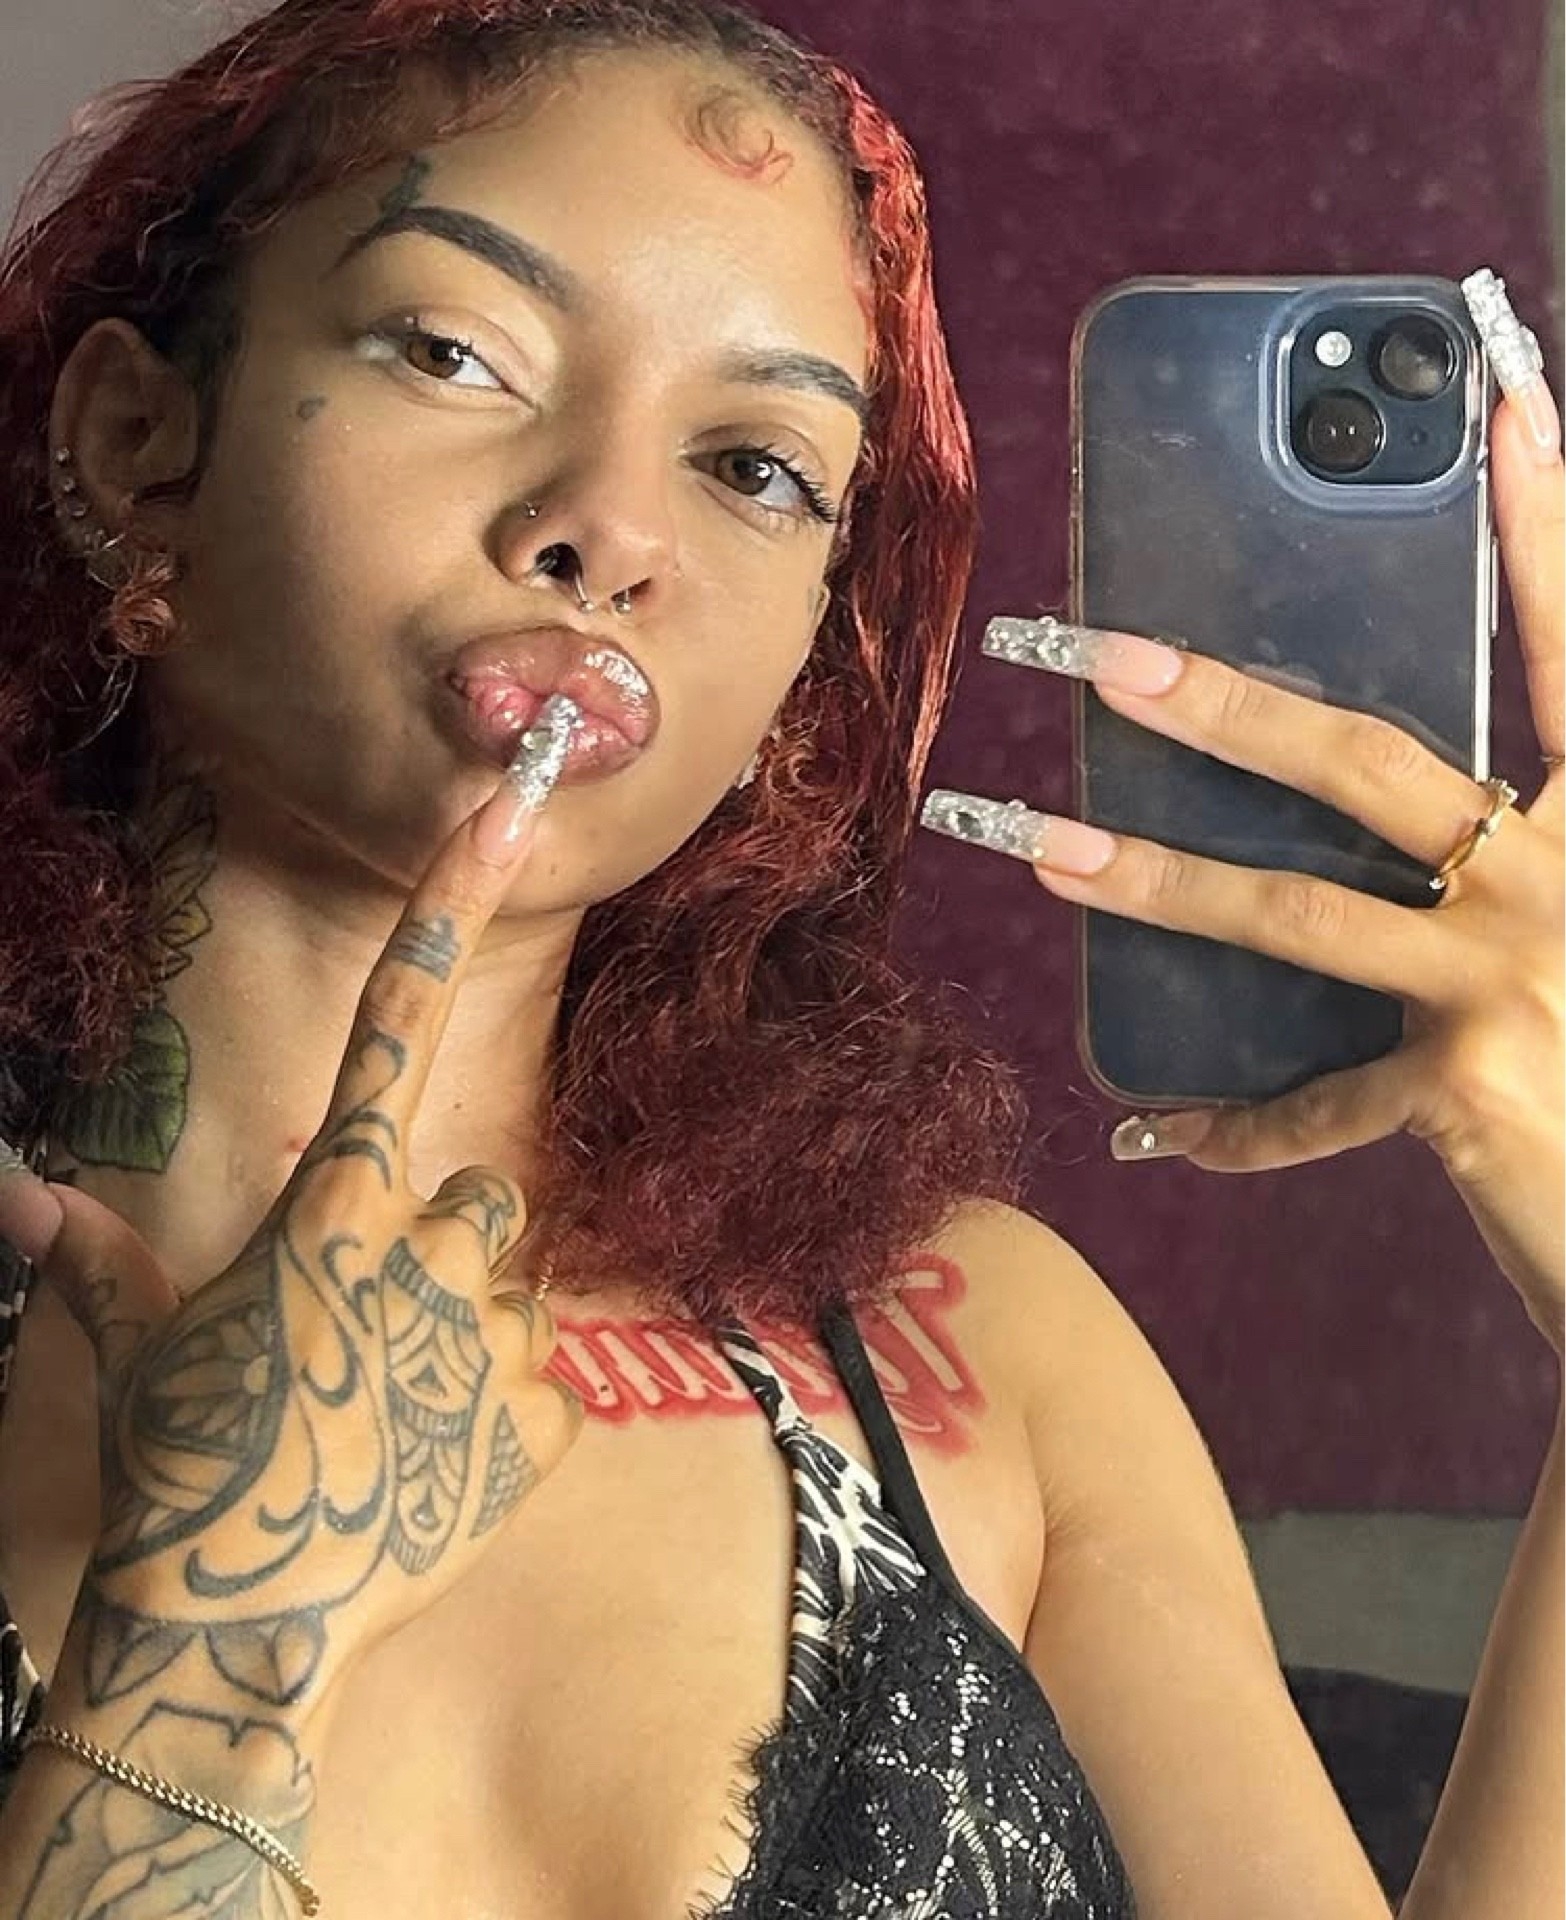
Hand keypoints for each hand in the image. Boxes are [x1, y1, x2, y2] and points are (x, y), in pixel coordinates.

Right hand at [0, 769, 583, 1726]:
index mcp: (331, 1208)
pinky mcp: (547, 1423)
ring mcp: (495, 1338)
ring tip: (399, 1408)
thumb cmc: (180, 1467)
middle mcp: (431, 1248)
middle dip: (441, 1245)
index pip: (392, 1025)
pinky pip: (554, 1387)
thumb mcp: (137, 1347)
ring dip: (473, 1331)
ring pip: (519, 1289)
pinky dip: (509, 1421)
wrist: (239, 1624)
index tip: (509, 806)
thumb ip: (97, 1257)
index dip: (445, 906)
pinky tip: (440, 1465)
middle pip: (482, 1195)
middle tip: (376, 1327)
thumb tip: (8, 1189)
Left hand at [932, 386, 1564, 1352]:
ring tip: (1044, 850)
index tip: (1506, 396)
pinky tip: (1154, 1130)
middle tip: (1098, 655)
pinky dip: (1231, 1125)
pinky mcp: (1467, 1089)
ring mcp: (1516, 981)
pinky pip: (1310, 1102)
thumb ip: (1511, 860)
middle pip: (1374, 763)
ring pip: (1299, 913)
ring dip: (1157, 881)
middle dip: (1227, 705)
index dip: (1548, 522)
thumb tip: (1414, 824)